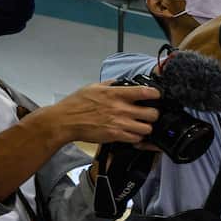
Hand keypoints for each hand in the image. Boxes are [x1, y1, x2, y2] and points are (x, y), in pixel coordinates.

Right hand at [26, 81, 159, 146]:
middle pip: (153, 114)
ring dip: (146, 127)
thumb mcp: (93, 87)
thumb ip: (111, 84)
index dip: (156, 94)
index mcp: (116, 94)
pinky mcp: (116, 136)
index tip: (156, 96)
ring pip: (147, 128)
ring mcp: (119, 123)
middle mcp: (120, 109)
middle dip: (153, 114)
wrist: (64, 121)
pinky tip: (131, 133)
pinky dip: (136, 137)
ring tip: (140, 125)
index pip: (146, 92)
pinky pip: (136, 138)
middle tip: (148, 114)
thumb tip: (122, 82)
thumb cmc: (76, 104)